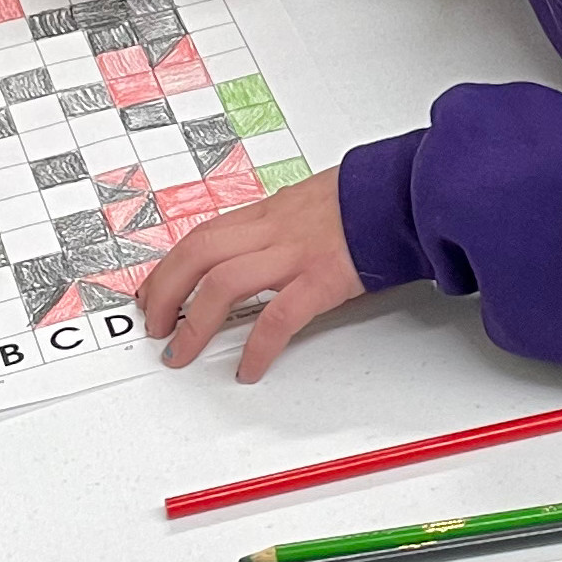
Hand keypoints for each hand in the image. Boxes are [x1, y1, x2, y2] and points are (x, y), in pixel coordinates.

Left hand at [142, 166, 363, 381]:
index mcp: (270, 213)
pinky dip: (257, 347)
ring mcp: (295, 253)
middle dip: (166, 291)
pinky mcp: (322, 279)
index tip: (153, 290)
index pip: (202, 236)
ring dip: (194, 323)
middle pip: (198, 254)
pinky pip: (278, 317)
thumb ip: (281, 223)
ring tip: (181, 353)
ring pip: (223, 282)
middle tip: (154, 324)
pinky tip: (248, 368)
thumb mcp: (311, 200)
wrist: (408, 193)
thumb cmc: (367, 199)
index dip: (169, 266)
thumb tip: (259, 244)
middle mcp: (274, 230)